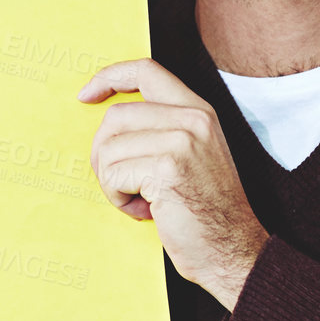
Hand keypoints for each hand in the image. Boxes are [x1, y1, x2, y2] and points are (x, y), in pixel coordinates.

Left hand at [78, 58, 269, 310]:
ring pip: (108, 148)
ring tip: (141, 200)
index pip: (146, 71)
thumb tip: (109, 125)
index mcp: (198, 111)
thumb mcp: (193, 154)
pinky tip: (145, 210)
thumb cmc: (206, 210)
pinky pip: (113, 175)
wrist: (233, 249)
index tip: (86, 95)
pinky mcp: (167, 168)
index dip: (110, 77)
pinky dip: (118, 198)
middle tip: (123, 183)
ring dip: (113, 182)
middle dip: (104, 154)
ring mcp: (181, 141)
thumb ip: (162, 129)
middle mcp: (192, 119)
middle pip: (115, 117)